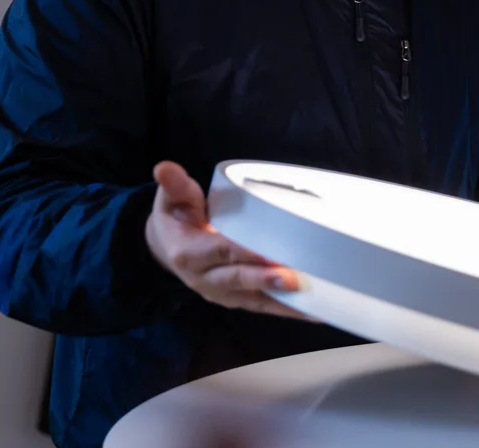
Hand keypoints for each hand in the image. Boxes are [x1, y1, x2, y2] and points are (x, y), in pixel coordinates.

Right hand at [145, 161, 312, 319]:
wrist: (165, 248)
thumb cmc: (176, 218)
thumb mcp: (171, 200)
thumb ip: (174, 185)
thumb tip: (164, 168)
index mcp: (188, 253)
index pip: (220, 251)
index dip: (243, 253)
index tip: (267, 253)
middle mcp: (204, 279)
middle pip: (238, 278)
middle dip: (265, 279)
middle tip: (293, 278)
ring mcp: (221, 293)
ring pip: (254, 299)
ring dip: (283, 302)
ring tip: (311, 302)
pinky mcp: (236, 299)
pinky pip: (262, 306)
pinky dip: (287, 309)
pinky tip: (313, 311)